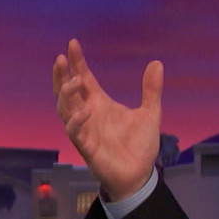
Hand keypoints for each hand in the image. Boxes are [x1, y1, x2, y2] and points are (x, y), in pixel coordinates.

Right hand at [51, 39, 162, 201]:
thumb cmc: (140, 146)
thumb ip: (151, 90)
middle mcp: (88, 114)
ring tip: (75, 80)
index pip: (84, 78)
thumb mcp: (150, 113)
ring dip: (66, 94)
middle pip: (66, 91)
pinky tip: (85, 111)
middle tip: (61, 58)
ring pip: (64, 109)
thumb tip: (157, 63)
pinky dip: (77, 121)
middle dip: (61, 75)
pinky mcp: (86, 147)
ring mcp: (85, 130)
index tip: (73, 42)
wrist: (140, 175)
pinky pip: (74, 132)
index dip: (77, 61)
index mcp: (100, 103)